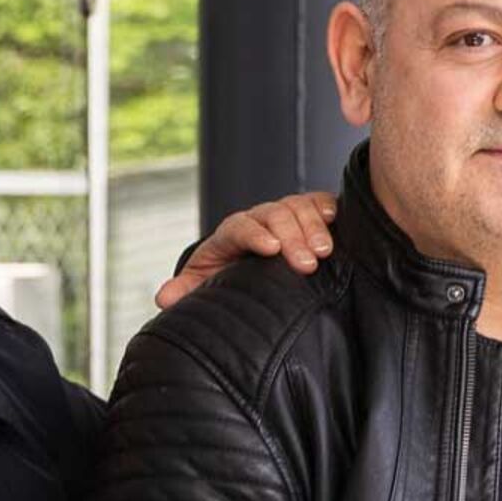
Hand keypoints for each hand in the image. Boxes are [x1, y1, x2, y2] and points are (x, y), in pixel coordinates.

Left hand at [154, 191, 338, 308]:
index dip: (255, 234)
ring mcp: (284, 213)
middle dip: (293, 237)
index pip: (240, 226)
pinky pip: (319, 202)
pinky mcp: (308, 213)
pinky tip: (336, 219)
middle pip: (275, 215)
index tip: (271, 249)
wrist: (250, 265)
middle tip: (307, 264)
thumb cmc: (229, 276)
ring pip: (298, 207)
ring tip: (325, 252)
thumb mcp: (205, 284)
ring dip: (314, 228)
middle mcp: (259, 219)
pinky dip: (327, 208)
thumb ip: (186, 291)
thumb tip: (164, 298)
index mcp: (231, 234)